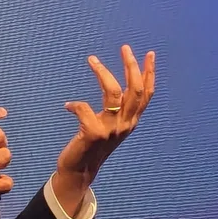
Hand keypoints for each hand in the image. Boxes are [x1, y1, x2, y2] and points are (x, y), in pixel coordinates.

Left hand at [52, 45, 155, 210]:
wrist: (80, 170)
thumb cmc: (92, 145)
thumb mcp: (110, 126)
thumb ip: (116, 110)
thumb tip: (117, 89)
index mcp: (131, 121)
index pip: (146, 94)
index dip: (149, 74)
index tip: (150, 54)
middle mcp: (125, 125)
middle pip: (136, 90)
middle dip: (132, 66)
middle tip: (125, 48)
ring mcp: (111, 130)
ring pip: (114, 93)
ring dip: (103, 73)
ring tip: (92, 59)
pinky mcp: (93, 134)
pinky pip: (84, 108)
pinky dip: (75, 104)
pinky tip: (67, 105)